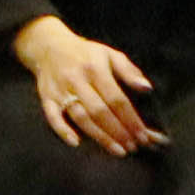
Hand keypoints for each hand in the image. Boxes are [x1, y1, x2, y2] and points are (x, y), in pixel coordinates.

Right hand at [16, 16, 155, 154]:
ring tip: (118, 150)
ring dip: (100, 136)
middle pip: (99, 111)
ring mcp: (60, 90)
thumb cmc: (85, 53)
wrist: (48, 45)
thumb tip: (147, 88)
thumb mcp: (109, 54)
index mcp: (95, 68)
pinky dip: (63, 130)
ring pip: (81, 117)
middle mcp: (77, 80)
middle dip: (119, 132)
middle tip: (133, 147)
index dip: (131, 119)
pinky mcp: (47, 98)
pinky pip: (53, 116)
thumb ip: (129, 71)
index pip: (116, 99)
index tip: (143, 135)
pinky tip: (76, 143)